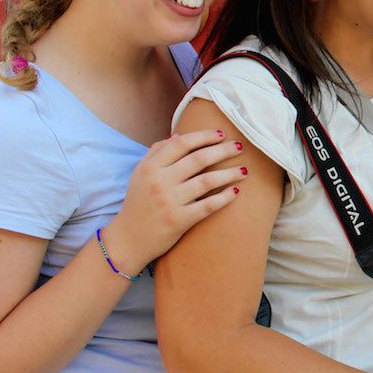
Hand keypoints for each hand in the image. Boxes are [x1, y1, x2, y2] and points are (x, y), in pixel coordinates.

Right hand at [102, 129, 247, 274]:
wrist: (128, 239)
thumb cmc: (138, 203)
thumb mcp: (140, 174)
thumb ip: (157, 153)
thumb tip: (179, 135)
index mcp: (150, 168)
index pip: (181, 144)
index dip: (204, 136)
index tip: (222, 133)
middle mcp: (159, 182)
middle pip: (198, 159)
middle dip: (222, 150)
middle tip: (239, 147)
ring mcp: (169, 202)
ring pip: (207, 181)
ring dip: (229, 173)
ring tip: (244, 170)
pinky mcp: (178, 220)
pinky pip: (208, 205)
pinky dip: (224, 197)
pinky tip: (236, 191)